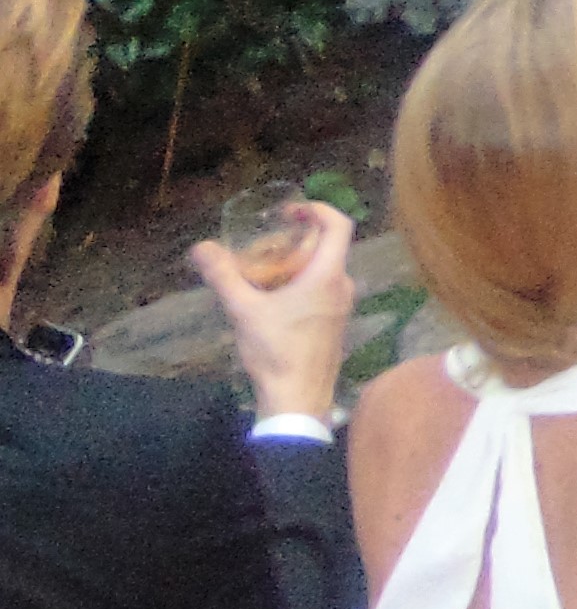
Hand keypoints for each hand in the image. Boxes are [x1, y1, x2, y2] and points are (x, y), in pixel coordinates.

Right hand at [191, 201, 352, 425]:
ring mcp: (343, 307)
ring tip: (266, 268)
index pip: (339, 225)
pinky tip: (274, 298)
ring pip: (327, 270)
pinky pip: (325, 290)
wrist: (298, 399)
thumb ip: (223, 276)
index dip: (319, 209)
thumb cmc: (276, 351)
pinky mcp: (336, 324)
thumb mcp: (244, 310)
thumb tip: (200, 248)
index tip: (291, 211)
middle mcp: (343, 286)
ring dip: (300, 262)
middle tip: (269, 240)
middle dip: (301, 238)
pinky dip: (303, 283)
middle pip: (331, 247)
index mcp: (329, 276)